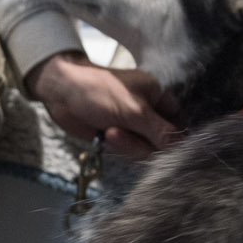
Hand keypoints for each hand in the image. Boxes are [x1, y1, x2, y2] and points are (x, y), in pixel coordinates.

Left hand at [26, 50, 181, 162]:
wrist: (61, 92)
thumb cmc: (97, 90)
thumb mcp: (133, 110)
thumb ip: (160, 130)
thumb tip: (182, 146)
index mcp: (158, 97)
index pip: (179, 124)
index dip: (174, 139)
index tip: (163, 148)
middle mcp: (149, 112)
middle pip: (161, 142)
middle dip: (141, 142)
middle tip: (119, 132)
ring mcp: (133, 125)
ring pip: (144, 150)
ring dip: (127, 145)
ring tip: (109, 132)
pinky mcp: (119, 137)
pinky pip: (128, 152)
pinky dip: (117, 147)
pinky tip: (104, 136)